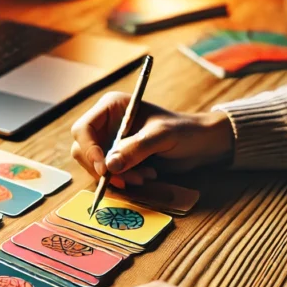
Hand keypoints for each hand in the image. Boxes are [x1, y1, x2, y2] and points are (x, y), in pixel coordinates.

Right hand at [70, 92, 234, 187]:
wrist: (202, 144)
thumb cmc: (184, 131)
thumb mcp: (161, 136)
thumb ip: (135, 149)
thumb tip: (109, 166)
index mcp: (111, 107)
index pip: (83, 129)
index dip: (89, 150)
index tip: (104, 169)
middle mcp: (106, 124)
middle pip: (83, 150)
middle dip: (103, 168)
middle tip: (126, 179)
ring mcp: (111, 142)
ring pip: (95, 166)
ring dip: (117, 176)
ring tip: (145, 176)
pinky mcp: (119, 159)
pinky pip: (109, 174)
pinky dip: (124, 179)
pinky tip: (146, 175)